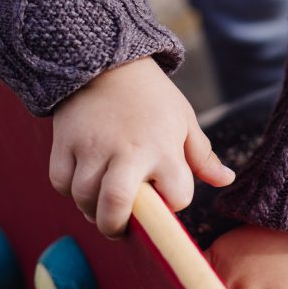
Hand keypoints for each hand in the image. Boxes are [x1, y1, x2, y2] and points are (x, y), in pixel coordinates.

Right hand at [50, 57, 234, 236]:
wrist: (105, 59)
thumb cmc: (152, 96)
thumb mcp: (184, 120)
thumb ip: (202, 156)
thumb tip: (226, 180)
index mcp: (163, 149)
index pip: (176, 197)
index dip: (174, 202)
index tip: (167, 195)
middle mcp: (127, 152)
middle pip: (116, 206)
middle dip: (116, 227)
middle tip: (120, 229)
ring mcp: (92, 147)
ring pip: (84, 198)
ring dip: (92, 211)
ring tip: (102, 207)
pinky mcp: (65, 141)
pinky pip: (61, 181)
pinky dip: (70, 190)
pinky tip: (84, 184)